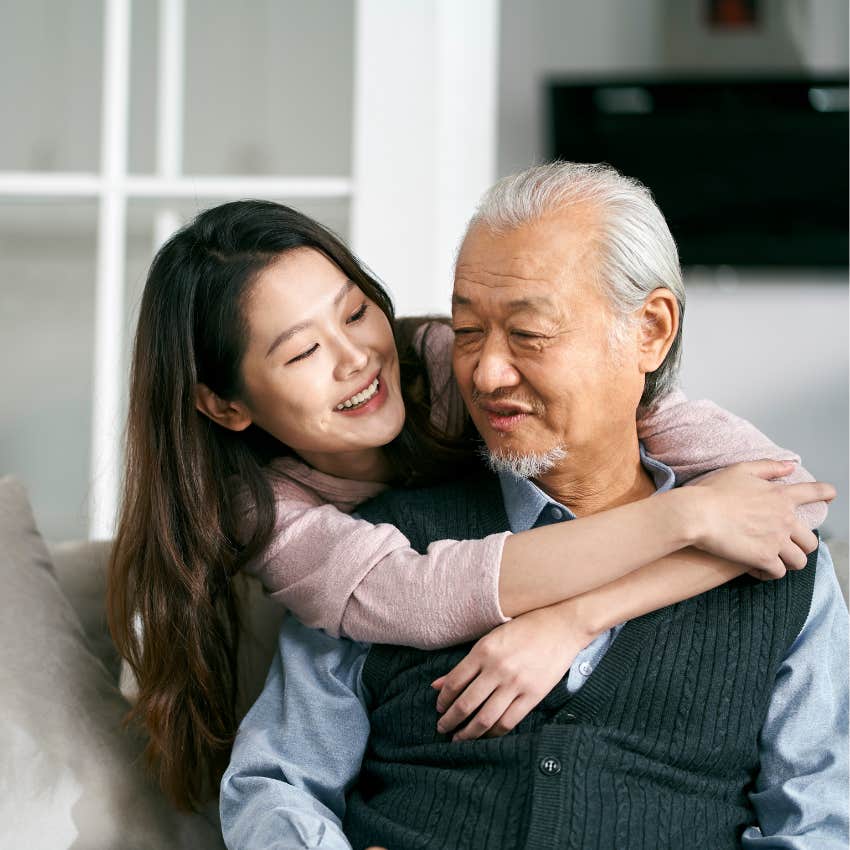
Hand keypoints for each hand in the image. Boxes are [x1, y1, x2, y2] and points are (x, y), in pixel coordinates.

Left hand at [431, 605, 589, 740]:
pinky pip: (508, 722)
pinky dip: (493, 733)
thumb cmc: (523, 629)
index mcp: (483, 651)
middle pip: (466, 704)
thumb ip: (465, 664)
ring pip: (485, 718)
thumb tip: (436, 684)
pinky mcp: (533, 696)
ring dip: (468, 733)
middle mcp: (497, 669)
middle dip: (450, 720)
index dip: (443, 700)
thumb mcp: (491, 638)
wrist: (561, 627)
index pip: (454, 683)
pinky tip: (485, 735)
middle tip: (442, 728)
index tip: (439, 708)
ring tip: (459, 739)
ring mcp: (516, 684)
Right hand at [689, 460, 833, 578]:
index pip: (813, 493)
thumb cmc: (713, 491)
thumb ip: (768, 467)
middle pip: (810, 540)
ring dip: (789, 562)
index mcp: (780, 496)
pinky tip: (757, 569)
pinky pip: (778, 573)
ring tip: (775, 561)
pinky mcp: (763, 559)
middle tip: (788, 545)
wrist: (696, 514)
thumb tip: (790, 466)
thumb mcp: (740, 470)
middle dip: (802, 545)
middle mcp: (784, 519)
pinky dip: (769, 573)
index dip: (825, 493)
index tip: (830, 495)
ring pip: (799, 560)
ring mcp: (776, 541)